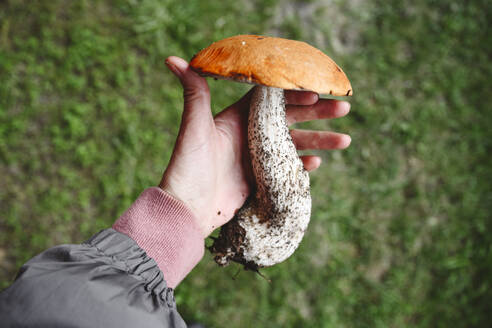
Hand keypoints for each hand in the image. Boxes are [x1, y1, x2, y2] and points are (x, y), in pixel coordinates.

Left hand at [159, 56, 350, 237]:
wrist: (187, 209)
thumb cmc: (188, 165)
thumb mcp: (194, 127)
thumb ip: (195, 92)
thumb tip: (173, 59)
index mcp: (237, 119)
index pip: (272, 99)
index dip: (295, 94)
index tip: (317, 91)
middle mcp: (249, 135)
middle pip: (290, 119)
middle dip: (317, 114)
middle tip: (343, 108)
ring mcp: (256, 158)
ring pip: (294, 145)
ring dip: (319, 141)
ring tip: (345, 140)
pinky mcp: (260, 180)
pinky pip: (287, 169)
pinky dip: (302, 166)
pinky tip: (317, 163)